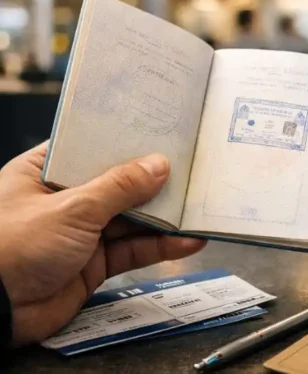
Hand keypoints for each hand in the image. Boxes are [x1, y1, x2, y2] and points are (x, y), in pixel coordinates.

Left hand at [0, 143, 206, 345]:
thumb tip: (158, 164)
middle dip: (154, 183)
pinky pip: (133, 250)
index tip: (162, 135)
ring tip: (197, 209)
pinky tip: (187, 241)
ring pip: (131, 219)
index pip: (92, 149)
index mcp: (44, 173)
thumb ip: (119, 187)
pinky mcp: (93, 264)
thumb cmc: (11, 248)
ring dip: (164, 218)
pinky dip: (160, 247)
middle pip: (118, 185)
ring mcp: (80, 233)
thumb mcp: (71, 207)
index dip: (127, 143)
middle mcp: (63, 200)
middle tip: (190, 172)